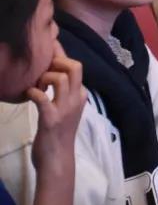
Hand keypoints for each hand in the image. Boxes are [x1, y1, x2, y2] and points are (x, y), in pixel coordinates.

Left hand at [27, 45, 84, 174]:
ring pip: (60, 78)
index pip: (76, 66)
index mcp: (80, 95)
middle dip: (57, 60)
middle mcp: (76, 99)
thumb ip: (64, 94)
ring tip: (36, 85)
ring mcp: (65, 109)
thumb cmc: (59, 134)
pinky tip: (29, 95)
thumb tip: (53, 76)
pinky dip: (33, 92)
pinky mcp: (51, 119)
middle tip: (43, 68)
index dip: (61, 53)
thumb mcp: (67, 110)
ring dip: (44, 77)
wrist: (57, 160)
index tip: (49, 45)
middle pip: (75, 66)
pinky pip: (42, 98)